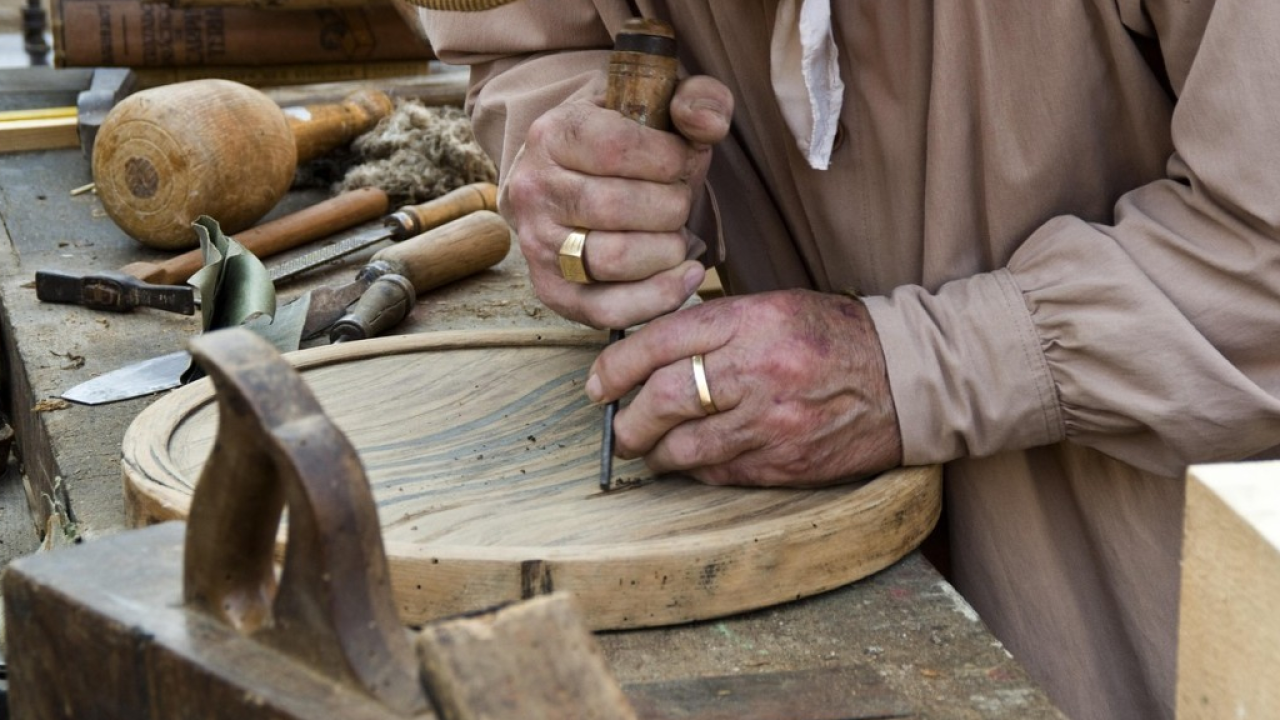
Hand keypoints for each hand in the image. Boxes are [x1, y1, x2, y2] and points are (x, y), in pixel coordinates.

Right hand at [500, 75, 732, 328]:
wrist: (570, 178)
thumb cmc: (624, 143)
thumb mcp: (658, 104)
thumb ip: (698, 99)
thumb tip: (709, 125)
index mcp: (553, 133)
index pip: (618, 148)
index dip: (670, 158)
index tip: (683, 160)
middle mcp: (535, 189)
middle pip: (619, 206)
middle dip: (672, 206)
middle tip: (679, 200)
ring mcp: (538, 244)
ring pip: (615, 259)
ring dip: (667, 249)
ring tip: (676, 234)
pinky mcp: (553, 291)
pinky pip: (607, 309)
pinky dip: (658, 297)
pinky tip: (686, 274)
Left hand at [586, 290, 902, 486]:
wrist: (906, 379)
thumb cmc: (833, 337)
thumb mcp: (774, 308)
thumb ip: (714, 326)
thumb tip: (648, 350)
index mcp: (752, 321)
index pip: (660, 342)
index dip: (616, 366)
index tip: (598, 383)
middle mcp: (757, 371)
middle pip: (662, 399)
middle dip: (627, 420)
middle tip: (618, 427)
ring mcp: (770, 423)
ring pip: (682, 447)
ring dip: (655, 452)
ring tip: (649, 448)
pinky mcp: (783, 464)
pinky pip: (717, 473)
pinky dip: (694, 469)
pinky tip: (693, 459)